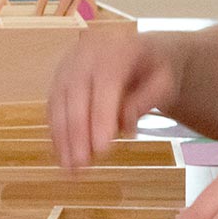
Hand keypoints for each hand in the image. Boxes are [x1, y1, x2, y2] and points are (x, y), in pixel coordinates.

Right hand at [49, 29, 184, 169]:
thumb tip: (124, 124)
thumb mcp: (164, 81)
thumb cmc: (154, 69)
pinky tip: (62, 155)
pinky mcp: (59, 78)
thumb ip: (147, 100)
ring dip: (63, 137)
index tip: (102, 149)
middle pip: (76, 94)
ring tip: (70, 168)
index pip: (106, 83)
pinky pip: (53, 106)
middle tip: (82, 166)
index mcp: (116, 49)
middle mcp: (87, 54)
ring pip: (59, 102)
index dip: (101, 117)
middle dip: (77, 133)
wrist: (141, 51)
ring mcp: (69, 65)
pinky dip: (56, 132)